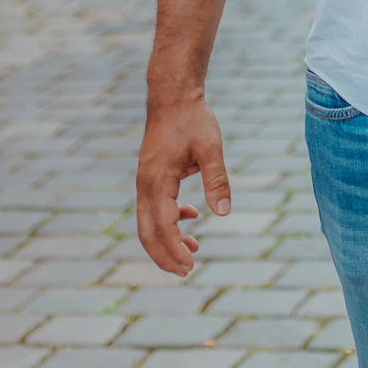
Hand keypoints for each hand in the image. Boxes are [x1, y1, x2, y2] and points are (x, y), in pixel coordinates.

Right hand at [136, 96, 230, 276]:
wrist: (173, 96)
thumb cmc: (192, 120)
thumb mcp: (210, 148)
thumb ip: (216, 180)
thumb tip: (223, 214)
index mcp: (157, 181)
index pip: (162, 226)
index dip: (174, 249)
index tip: (190, 265)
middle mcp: (145, 185)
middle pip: (147, 232)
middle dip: (164, 255)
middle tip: (185, 272)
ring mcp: (145, 181)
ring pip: (148, 222)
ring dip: (167, 240)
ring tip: (193, 251)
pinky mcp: (151, 176)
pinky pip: (154, 207)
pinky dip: (169, 219)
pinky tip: (191, 216)